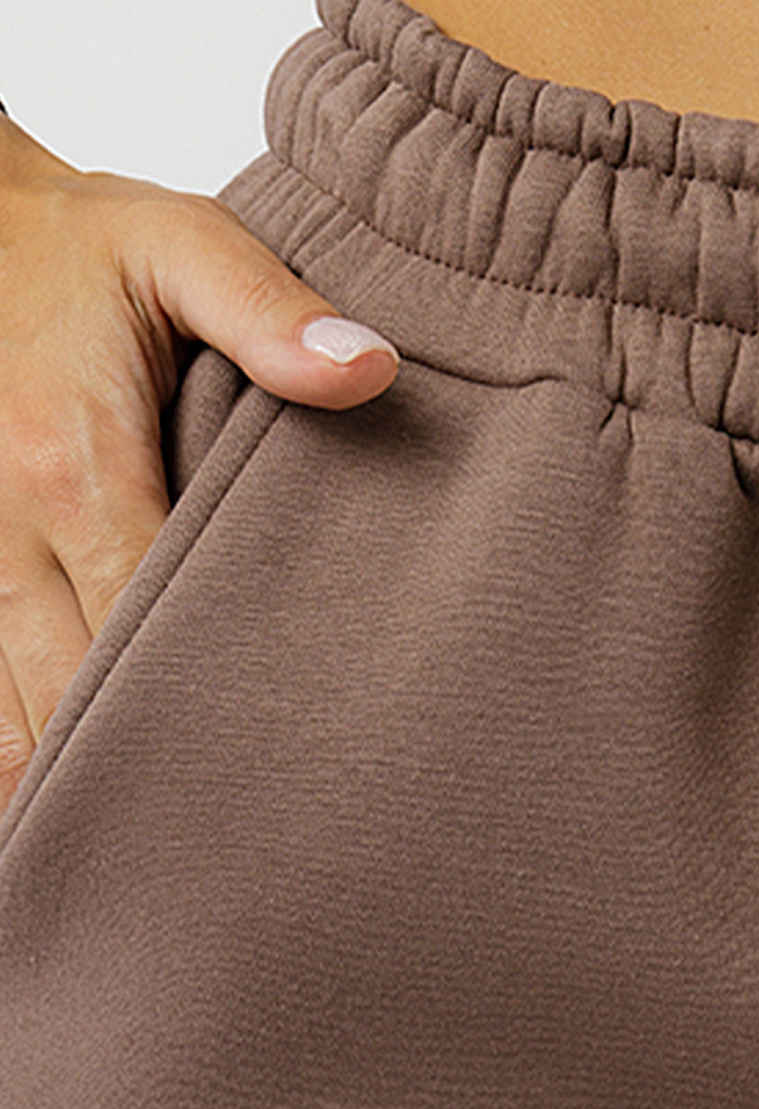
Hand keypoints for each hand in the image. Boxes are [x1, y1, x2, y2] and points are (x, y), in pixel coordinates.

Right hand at [0, 108, 400, 809]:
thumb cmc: (76, 243)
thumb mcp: (175, 244)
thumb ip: (268, 310)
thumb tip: (370, 370)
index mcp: (76, 466)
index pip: (147, 624)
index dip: (211, 710)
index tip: (281, 780)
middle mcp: (4, 527)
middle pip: (77, 697)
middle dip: (149, 774)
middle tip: (236, 859)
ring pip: (13, 715)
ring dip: (74, 784)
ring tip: (162, 863)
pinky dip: (20, 752)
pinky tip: (68, 811)